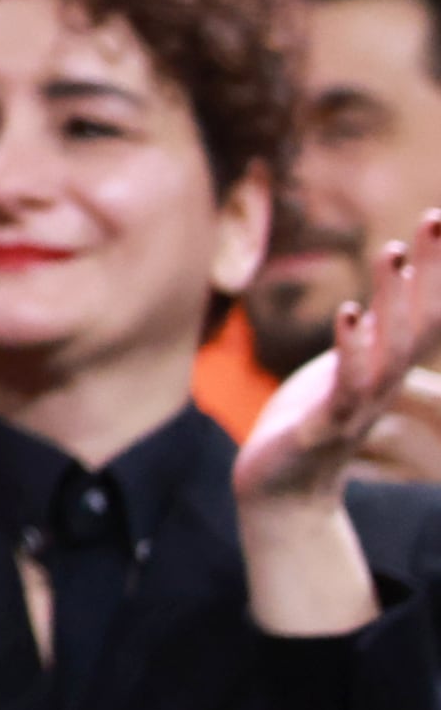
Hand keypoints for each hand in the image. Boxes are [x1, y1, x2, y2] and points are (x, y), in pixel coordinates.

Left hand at [237, 208, 440, 635]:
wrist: (283, 492)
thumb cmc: (311, 423)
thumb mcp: (342, 372)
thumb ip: (366, 340)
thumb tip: (378, 302)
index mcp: (384, 369)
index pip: (420, 314)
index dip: (433, 270)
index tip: (437, 217)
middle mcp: (382, 384)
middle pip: (414, 322)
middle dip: (425, 271)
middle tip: (433, 218)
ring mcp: (357, 405)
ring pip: (384, 348)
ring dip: (391, 300)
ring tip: (392, 251)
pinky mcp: (324, 425)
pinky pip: (344, 385)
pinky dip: (350, 349)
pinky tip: (350, 314)